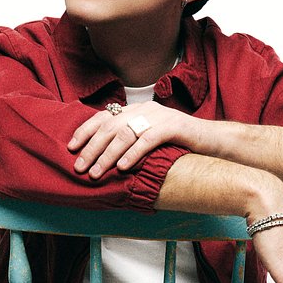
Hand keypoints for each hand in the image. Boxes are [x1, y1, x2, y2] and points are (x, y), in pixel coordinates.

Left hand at [68, 103, 198, 178]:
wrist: (211, 140)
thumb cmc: (178, 144)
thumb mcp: (149, 139)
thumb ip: (129, 141)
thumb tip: (103, 157)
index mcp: (136, 110)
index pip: (103, 116)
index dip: (85, 131)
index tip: (71, 147)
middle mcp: (144, 109)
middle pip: (110, 127)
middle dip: (91, 148)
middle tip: (79, 167)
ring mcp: (159, 116)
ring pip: (125, 134)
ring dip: (107, 155)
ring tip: (97, 172)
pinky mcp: (173, 126)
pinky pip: (147, 140)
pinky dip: (132, 154)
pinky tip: (122, 167)